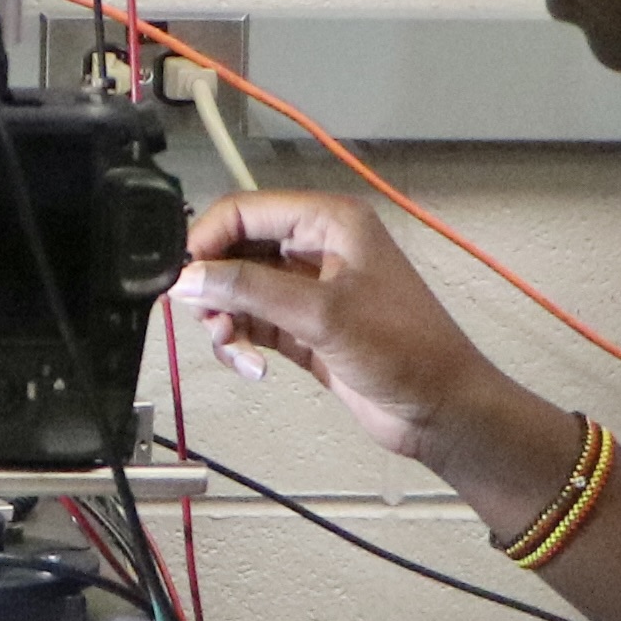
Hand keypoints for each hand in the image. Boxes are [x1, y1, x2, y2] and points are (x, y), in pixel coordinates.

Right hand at [174, 188, 524, 477]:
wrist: (440, 408)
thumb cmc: (408, 350)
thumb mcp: (322, 314)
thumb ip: (250, 291)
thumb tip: (189, 277)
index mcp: (329, 221)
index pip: (245, 211)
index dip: (206, 240)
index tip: (180, 277)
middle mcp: (318, 248)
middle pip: (237, 250)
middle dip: (214, 285)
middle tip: (207, 318)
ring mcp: (310, 290)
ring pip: (240, 291)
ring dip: (226, 319)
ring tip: (233, 346)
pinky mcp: (305, 329)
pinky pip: (254, 323)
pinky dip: (242, 342)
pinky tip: (252, 366)